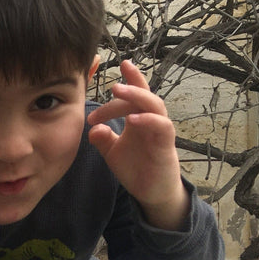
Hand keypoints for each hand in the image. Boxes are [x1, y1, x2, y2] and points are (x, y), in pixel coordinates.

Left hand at [87, 60, 188, 229]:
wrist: (152, 192)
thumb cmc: (136, 169)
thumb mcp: (113, 153)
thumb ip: (102, 139)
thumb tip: (92, 128)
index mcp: (138, 118)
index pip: (135, 93)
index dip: (130, 78)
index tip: (117, 66)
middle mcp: (150, 120)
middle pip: (143, 95)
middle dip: (129, 86)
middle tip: (111, 86)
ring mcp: (159, 131)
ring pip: (155, 105)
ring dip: (137, 96)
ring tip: (119, 92)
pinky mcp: (165, 145)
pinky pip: (162, 126)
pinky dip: (147, 120)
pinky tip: (132, 119)